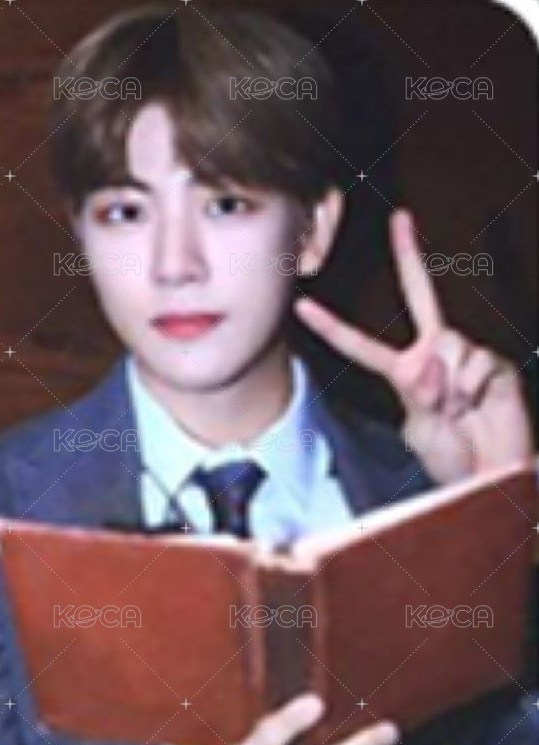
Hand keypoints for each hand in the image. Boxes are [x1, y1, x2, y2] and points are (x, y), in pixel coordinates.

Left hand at [295, 208, 532, 483]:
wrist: (493, 472)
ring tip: (461, 412)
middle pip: (420, 294)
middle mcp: (435, 352)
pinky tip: (481, 406)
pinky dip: (474, 391)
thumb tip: (433, 362)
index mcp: (404, 371)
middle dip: (409, 253)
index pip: (362, 345)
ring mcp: (465, 353)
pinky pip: (475, 365)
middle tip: (401, 218)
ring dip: (450, 388)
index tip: (303, 306)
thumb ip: (418, 396)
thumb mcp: (419, 431)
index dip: (332, 327)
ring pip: (447, 347)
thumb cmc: (452, 457)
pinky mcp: (494, 362)